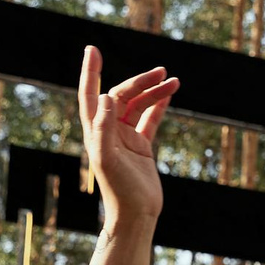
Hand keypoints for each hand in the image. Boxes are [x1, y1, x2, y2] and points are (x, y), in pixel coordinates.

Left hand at [79, 48, 177, 226]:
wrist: (136, 215)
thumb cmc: (119, 191)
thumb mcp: (108, 159)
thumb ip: (104, 128)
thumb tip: (107, 96)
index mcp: (96, 131)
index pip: (91, 95)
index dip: (90, 72)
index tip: (92, 50)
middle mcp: (109, 131)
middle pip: (122, 95)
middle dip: (140, 81)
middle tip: (161, 72)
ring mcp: (125, 137)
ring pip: (139, 105)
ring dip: (154, 91)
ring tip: (173, 80)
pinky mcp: (141, 146)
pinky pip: (149, 119)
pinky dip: (159, 105)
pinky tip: (170, 93)